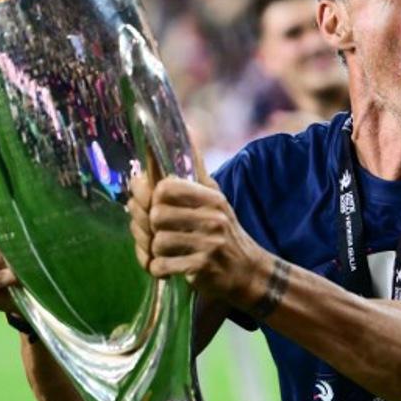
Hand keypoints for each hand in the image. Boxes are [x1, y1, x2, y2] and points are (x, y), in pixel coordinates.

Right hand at [0, 199, 18, 312]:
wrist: (19, 279)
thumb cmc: (17, 242)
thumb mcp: (13, 224)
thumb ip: (7, 212)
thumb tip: (17, 196)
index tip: (5, 213)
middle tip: (19, 237)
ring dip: (1, 257)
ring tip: (22, 256)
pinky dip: (5, 277)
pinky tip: (18, 275)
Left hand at [127, 155, 267, 305]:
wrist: (250, 272)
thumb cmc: (225, 232)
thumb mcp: (216, 198)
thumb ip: (197, 167)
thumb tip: (188, 128)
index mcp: (211, 197)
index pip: (165, 187)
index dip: (152, 197)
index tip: (156, 206)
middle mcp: (213, 217)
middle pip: (156, 215)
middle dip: (151, 227)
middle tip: (159, 233)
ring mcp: (209, 243)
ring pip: (157, 242)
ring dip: (156, 251)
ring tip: (168, 252)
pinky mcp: (203, 268)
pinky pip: (161, 265)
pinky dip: (160, 269)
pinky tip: (171, 268)